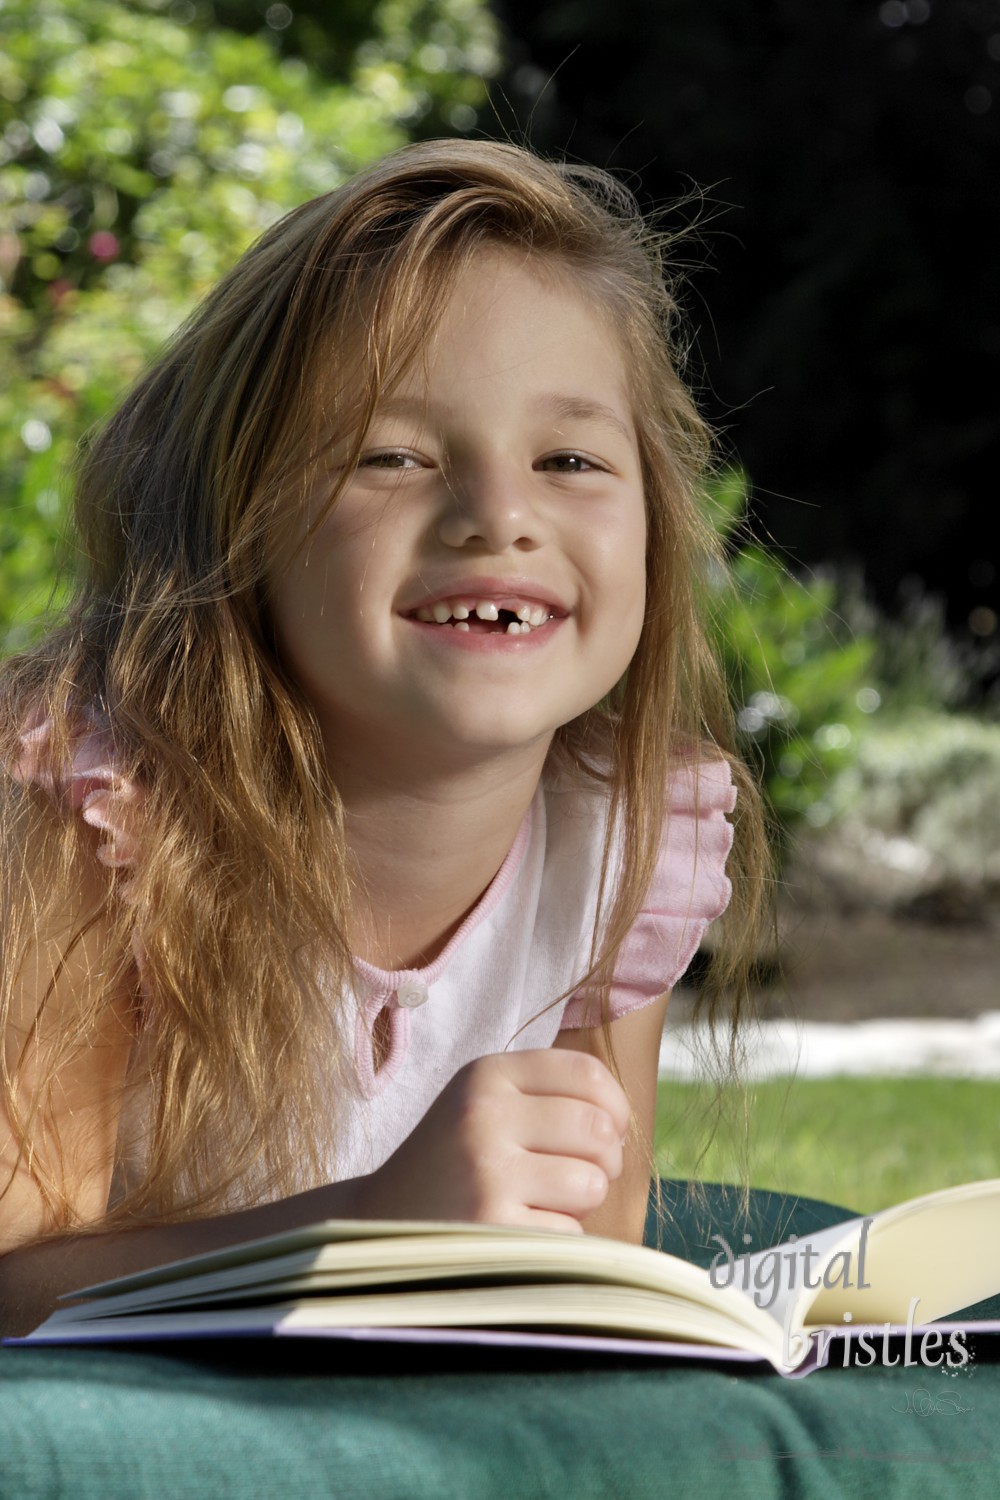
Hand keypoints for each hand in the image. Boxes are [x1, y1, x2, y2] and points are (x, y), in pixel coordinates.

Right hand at [356, 1049, 630, 1231]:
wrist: (375, 1224)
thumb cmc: (452, 1161)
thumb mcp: (483, 1103)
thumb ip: (549, 1094)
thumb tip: (624, 1119)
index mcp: (486, 1075)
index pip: (587, 1073)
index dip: (613, 1107)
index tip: (605, 1130)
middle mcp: (483, 1115)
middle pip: (599, 1128)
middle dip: (602, 1160)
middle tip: (573, 1175)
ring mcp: (486, 1173)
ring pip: (590, 1182)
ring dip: (579, 1203)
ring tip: (539, 1203)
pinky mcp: (492, 1230)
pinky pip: (569, 1232)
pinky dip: (556, 1240)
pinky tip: (517, 1233)